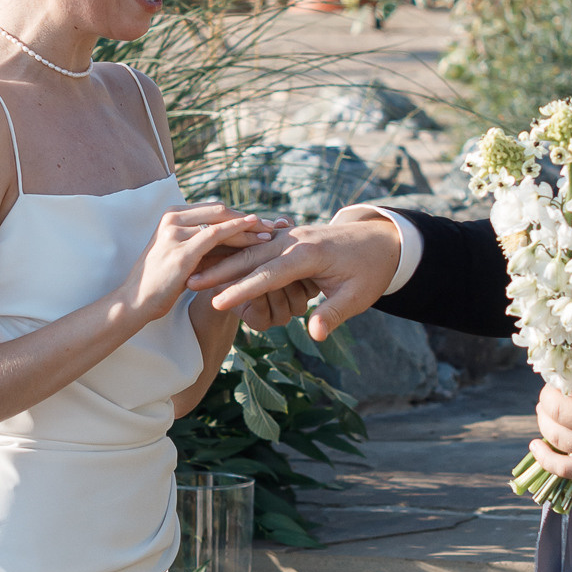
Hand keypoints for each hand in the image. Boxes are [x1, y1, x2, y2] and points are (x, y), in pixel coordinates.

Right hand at [119, 205, 283, 332]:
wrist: (135, 302)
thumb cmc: (160, 284)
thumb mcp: (184, 258)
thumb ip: (204, 247)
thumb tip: (236, 244)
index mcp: (172, 215)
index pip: (213, 210)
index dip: (239, 214)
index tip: (262, 222)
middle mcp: (172, 218)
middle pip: (219, 211)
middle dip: (248, 217)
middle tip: (274, 224)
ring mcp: (175, 232)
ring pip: (220, 221)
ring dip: (249, 225)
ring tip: (271, 231)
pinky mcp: (182, 250)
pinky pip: (215, 235)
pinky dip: (237, 231)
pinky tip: (255, 233)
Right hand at [203, 206, 405, 342]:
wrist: (382, 241)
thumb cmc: (370, 272)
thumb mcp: (358, 296)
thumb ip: (333, 314)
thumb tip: (315, 335)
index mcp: (309, 254)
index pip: (268, 274)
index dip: (241, 290)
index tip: (216, 302)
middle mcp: (295, 240)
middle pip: (250, 257)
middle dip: (220, 270)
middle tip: (189, 282)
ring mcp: (290, 236)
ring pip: (250, 249)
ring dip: (222, 260)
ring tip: (193, 272)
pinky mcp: (289, 237)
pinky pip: (258, 246)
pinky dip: (235, 254)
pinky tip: (214, 261)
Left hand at [529, 372, 571, 496]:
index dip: (561, 373)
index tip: (561, 369)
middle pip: (557, 408)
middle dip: (547, 395)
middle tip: (551, 390)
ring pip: (554, 435)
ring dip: (544, 420)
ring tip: (545, 411)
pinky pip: (562, 468)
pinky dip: (543, 457)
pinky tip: (536, 445)